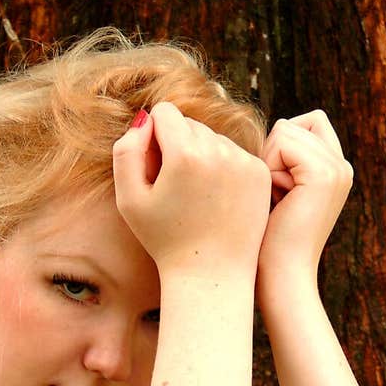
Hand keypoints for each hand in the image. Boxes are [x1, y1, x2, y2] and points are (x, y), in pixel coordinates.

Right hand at [112, 102, 270, 279]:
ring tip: (197, 198)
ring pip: (214, 138)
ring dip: (202, 157)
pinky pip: (235, 154)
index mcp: (184, 154)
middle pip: (190, 124)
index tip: (155, 167)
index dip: (153, 137)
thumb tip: (145, 119)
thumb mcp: (129, 199)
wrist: (210, 274)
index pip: (164, 112)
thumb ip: (126, 151)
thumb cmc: (165, 240)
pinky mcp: (259, 172)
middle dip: (179, 146)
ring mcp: (243, 161)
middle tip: (176, 189)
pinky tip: (217, 200)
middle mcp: (218, 150)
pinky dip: (224, 169)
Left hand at [257, 110, 352, 288]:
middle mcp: (342, 167)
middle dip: (271, 154)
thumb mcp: (277, 193)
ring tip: (278, 200)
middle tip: (275, 196)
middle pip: (292, 124)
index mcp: (335, 171)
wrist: (282, 278)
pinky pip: (283, 142)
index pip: (306, 122)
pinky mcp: (324, 174)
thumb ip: (285, 160)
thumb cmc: (268, 243)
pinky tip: (278, 200)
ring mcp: (337, 169)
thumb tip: (278, 126)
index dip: (278, 147)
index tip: (276, 189)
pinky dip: (270, 169)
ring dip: (268, 164)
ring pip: (286, 130)